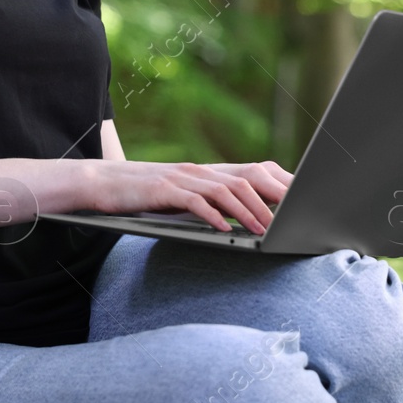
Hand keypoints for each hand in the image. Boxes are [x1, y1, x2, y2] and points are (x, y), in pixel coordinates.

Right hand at [86, 160, 292, 233]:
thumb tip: (240, 219)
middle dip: (270, 200)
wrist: (103, 183)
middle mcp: (199, 171)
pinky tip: (225, 231)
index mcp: (207, 172)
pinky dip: (212, 217)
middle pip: (245, 180)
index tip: (299, 205)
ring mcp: (182, 178)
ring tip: (263, 230)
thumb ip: (209, 202)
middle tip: (290, 221)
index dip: (277, 187)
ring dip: (246, 212)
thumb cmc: (145, 196)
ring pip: (224, 191)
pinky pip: (194, 202)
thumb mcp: (182, 196)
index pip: (251, 174)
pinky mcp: (164, 190)